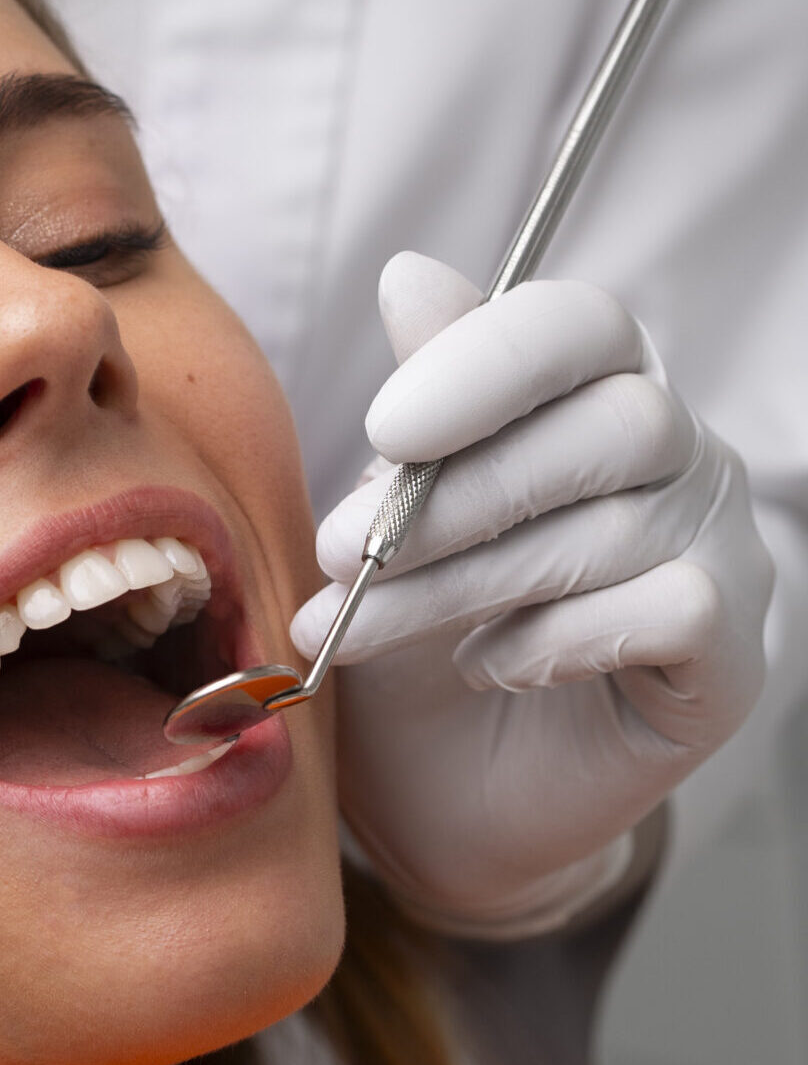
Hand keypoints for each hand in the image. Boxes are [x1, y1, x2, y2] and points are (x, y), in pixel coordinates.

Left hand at [293, 252, 772, 929]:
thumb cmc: (412, 636)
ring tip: (368, 625)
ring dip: (461, 581)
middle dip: (452, 497)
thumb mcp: (390, 519)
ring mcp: (718, 553)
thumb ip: (422, 405)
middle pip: (608, 425)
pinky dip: (555, 640)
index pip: (580, 326)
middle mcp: (677, 460)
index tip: (386, 427)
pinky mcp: (728, 657)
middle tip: (337, 555)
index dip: (487, 362)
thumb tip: (411, 272)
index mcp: (594, 396)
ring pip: (612, 528)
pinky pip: (667, 610)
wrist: (436, 792)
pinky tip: (490, 664)